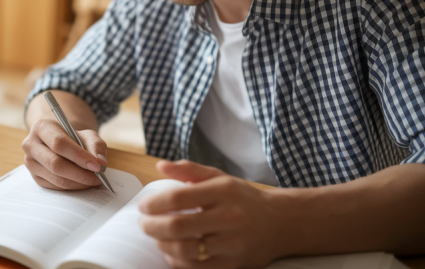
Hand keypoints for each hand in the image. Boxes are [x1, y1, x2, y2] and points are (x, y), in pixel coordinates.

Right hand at [22, 119, 108, 189]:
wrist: (59, 143)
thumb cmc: (73, 138)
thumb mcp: (87, 135)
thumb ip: (96, 145)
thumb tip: (100, 162)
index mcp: (41, 127)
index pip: (59, 144)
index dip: (79, 156)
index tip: (96, 166)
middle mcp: (30, 144)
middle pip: (55, 164)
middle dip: (80, 173)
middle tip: (97, 177)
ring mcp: (30, 162)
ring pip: (56, 178)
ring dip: (78, 183)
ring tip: (93, 181)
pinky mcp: (34, 177)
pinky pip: (55, 186)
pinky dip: (72, 187)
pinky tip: (82, 183)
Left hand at [139, 160, 281, 268]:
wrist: (280, 222)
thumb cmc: (243, 198)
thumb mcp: (219, 177)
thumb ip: (189, 170)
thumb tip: (161, 166)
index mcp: (223, 191)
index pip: (177, 198)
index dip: (154, 204)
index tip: (143, 207)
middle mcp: (229, 216)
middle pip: (178, 226)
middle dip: (152, 226)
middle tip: (144, 224)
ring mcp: (232, 243)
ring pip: (185, 249)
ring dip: (162, 245)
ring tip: (157, 238)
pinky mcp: (233, 264)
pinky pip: (196, 268)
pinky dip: (177, 261)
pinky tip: (172, 252)